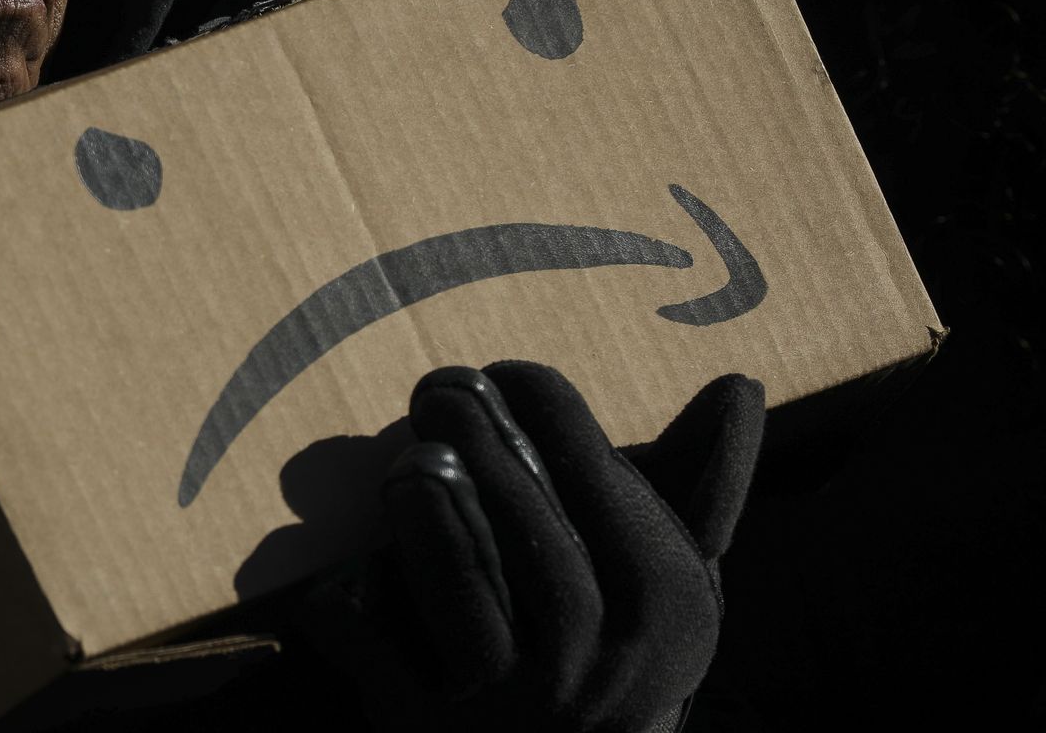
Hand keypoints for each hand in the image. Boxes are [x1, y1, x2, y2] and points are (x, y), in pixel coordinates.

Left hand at [294, 362, 763, 731]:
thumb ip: (701, 485)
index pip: (604, 482)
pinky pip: (382, 654)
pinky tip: (332, 581)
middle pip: (530, 531)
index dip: (547, 411)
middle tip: (439, 388)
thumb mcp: (673, 576)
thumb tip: (739, 387)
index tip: (504, 373)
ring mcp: (514, 701)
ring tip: (408, 461)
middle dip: (479, 446)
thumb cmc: (619, 647)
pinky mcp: (430, 728)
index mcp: (665, 603)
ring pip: (462, 589)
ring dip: (426, 514)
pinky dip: (349, 613)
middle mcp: (598, 659)